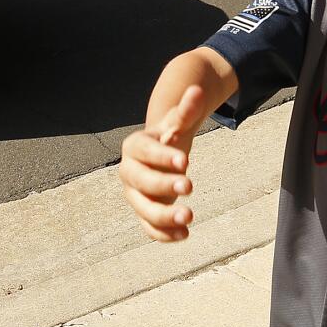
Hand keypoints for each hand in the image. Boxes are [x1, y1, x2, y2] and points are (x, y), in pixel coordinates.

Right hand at [119, 84, 205, 242]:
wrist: (161, 155)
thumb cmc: (170, 137)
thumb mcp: (178, 122)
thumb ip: (186, 109)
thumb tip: (196, 90)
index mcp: (135, 146)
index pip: (145, 151)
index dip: (162, 156)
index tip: (185, 161)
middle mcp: (129, 172)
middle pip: (141, 181)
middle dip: (164, 184)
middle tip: (190, 186)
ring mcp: (135, 194)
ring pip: (143, 208)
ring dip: (164, 215)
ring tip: (189, 217)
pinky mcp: (144, 213)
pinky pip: (149, 227)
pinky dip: (164, 234)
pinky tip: (185, 235)